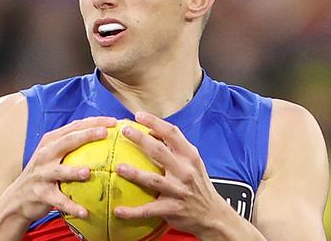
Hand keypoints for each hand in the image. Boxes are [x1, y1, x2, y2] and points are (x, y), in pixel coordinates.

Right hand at [10, 116, 116, 222]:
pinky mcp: (41, 193)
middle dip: (86, 135)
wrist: (18, 198)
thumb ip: (72, 147)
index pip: (74, 127)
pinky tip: (85, 212)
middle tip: (105, 133)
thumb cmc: (44, 174)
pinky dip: (71, 206)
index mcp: (50, 142)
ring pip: (59, 171)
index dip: (93, 122)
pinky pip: (59, 200)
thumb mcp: (52, 156)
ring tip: (88, 173)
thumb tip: (105, 139)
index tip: (113, 121)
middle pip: (67, 141)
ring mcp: (41, 174)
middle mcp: (45, 154)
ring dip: (74, 171)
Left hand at [113, 112, 228, 236]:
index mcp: (189, 156)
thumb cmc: (197, 184)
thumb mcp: (192, 162)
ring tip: (118, 167)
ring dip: (135, 174)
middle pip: (159, 151)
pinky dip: (133, 212)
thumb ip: (174, 148)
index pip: (172, 133)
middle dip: (140, 139)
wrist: (213, 215)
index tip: (138, 115)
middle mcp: (185, 171)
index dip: (154, 122)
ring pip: (153, 180)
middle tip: (124, 131)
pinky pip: (149, 210)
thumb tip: (149, 131)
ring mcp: (179, 190)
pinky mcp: (172, 209)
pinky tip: (117, 211)